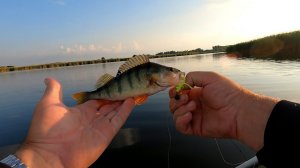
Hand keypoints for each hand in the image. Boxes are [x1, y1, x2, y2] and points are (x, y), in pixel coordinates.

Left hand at [15, 77, 134, 167]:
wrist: (50, 155)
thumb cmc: (45, 130)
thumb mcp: (48, 104)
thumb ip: (54, 90)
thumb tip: (49, 79)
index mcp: (80, 112)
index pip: (97, 101)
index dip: (105, 94)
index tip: (113, 85)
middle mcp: (91, 119)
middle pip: (108, 106)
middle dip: (117, 97)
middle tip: (126, 87)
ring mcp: (99, 127)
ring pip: (115, 112)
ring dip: (123, 102)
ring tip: (132, 91)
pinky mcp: (106, 135)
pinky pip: (118, 121)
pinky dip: (125, 111)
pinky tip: (131, 101)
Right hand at [169, 71, 277, 150]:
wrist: (239, 110)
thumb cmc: (228, 93)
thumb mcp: (210, 77)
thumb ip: (192, 77)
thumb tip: (181, 84)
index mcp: (197, 93)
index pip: (178, 93)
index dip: (174, 91)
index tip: (176, 90)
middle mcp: (194, 105)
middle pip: (174, 104)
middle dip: (176, 100)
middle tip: (186, 97)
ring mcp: (194, 117)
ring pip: (175, 115)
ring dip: (180, 109)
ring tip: (194, 106)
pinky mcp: (196, 128)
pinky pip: (180, 127)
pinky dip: (180, 120)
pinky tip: (189, 115)